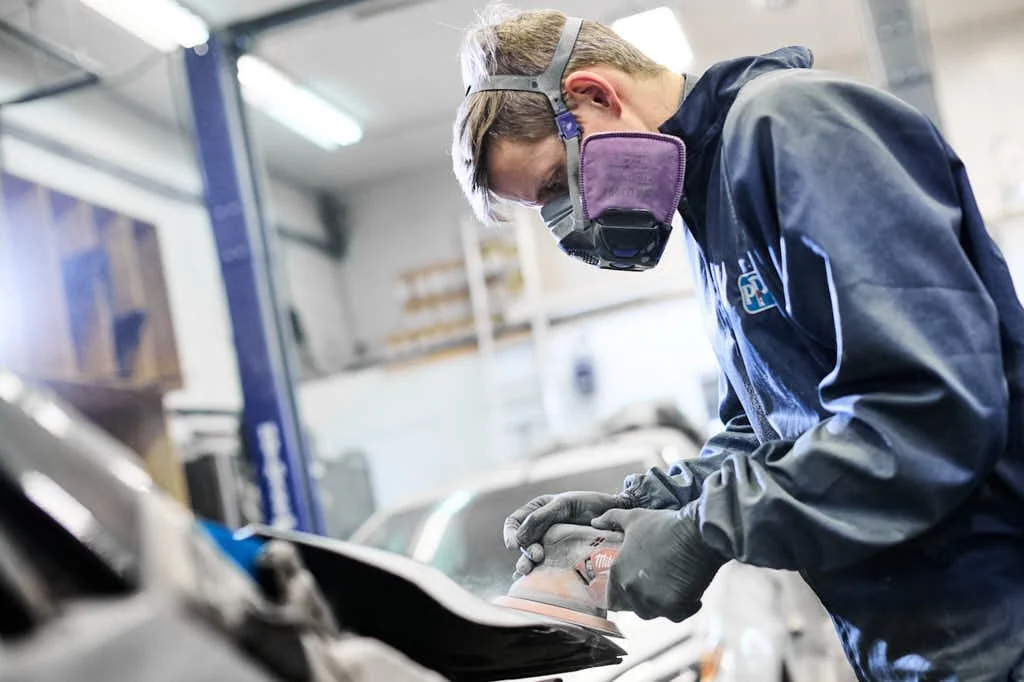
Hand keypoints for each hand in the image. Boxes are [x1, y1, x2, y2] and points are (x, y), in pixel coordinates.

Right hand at [503, 491, 632, 576]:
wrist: (615, 515)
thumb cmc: (590, 503)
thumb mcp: (564, 504)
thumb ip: (541, 516)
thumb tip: (519, 536)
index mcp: (537, 511)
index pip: (514, 522)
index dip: (509, 533)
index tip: (513, 544)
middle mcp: (541, 529)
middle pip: (522, 544)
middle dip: (524, 552)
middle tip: (536, 557)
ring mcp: (551, 545)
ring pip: (532, 558)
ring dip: (528, 566)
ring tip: (528, 573)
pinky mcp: (563, 559)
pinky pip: (547, 568)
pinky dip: (539, 576)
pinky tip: (534, 584)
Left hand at [591, 505, 725, 621]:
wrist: (697, 533)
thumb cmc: (664, 524)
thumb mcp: (634, 518)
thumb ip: (611, 519)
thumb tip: (595, 522)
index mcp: (618, 572)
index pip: (613, 598)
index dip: (625, 594)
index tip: (639, 587)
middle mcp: (631, 590)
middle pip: (634, 606)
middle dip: (645, 599)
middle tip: (659, 585)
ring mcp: (652, 601)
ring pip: (654, 612)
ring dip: (663, 604)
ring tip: (674, 587)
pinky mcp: (673, 607)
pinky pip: (677, 615)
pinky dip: (685, 607)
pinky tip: (691, 594)